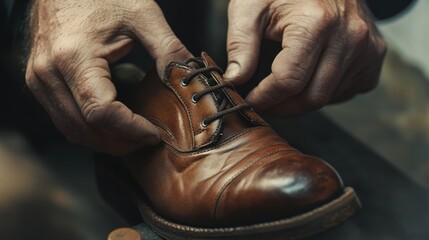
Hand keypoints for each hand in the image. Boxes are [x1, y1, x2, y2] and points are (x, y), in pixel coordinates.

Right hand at [25, 0, 191, 154]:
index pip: (102, 113)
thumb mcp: (142, 15)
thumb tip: (189, 79)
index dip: (131, 130)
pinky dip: (89, 130)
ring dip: (105, 141)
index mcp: (74, 56)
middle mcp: (49, 73)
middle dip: (121, 141)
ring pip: (72, 130)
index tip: (155, 133)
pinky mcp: (40, 83)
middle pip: (86, 128)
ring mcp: (40, 80)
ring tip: (134, 137)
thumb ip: (168, 48)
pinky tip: (112, 126)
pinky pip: (63, 119)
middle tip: (148, 139)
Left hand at [224, 0, 385, 115]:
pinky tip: (312, 74)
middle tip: (264, 101)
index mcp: (316, 22)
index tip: (249, 100)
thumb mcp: (250, 6)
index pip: (288, 81)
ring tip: (284, 84)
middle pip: (312, 97)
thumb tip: (234, 81)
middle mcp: (349, 36)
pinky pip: (348, 90)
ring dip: (302, 99)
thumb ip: (240, 43)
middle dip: (283, 107)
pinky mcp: (375, 54)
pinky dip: (326, 91)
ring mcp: (367, 46)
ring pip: (329, 96)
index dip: (264, 97)